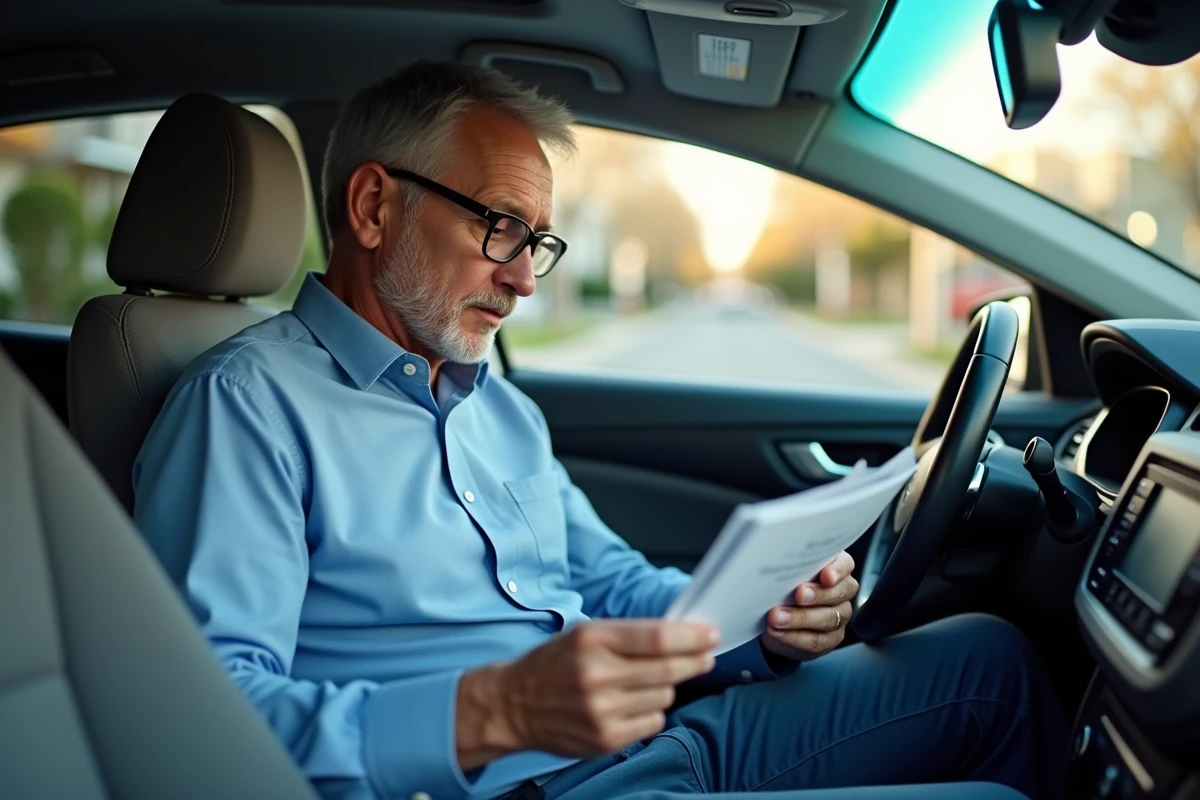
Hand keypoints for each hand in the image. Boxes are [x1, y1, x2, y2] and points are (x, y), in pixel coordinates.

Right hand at [455, 619, 717, 768]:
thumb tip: (681, 633)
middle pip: (667, 669)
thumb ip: (630, 634)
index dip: (691, 637)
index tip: (709, 635)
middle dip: (694, 661)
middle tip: (705, 656)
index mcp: (592, 640)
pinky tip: (633, 703)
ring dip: (667, 686)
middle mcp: (596, 675)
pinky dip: (652, 710)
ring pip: (664, 696)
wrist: (514, 704)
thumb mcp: (585, 634)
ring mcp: (601, 711)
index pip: (657, 638)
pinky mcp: (605, 738)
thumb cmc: (554, 664)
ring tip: (647, 681)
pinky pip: (652, 722)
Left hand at [760, 551, 857, 661]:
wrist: (775, 619)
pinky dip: (795, 637)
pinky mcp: (831, 639)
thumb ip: (788, 567)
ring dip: (800, 618)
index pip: (845, 564)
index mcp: (834, 568)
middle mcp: (842, 591)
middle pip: (840, 592)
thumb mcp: (784, 574)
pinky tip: (778, 632)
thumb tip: (773, 558)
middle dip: (818, 594)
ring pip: (829, 618)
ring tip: (777, 617)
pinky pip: (817, 640)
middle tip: (798, 594)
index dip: (838, 570)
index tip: (825, 576)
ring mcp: (840, 616)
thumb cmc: (782, 587)